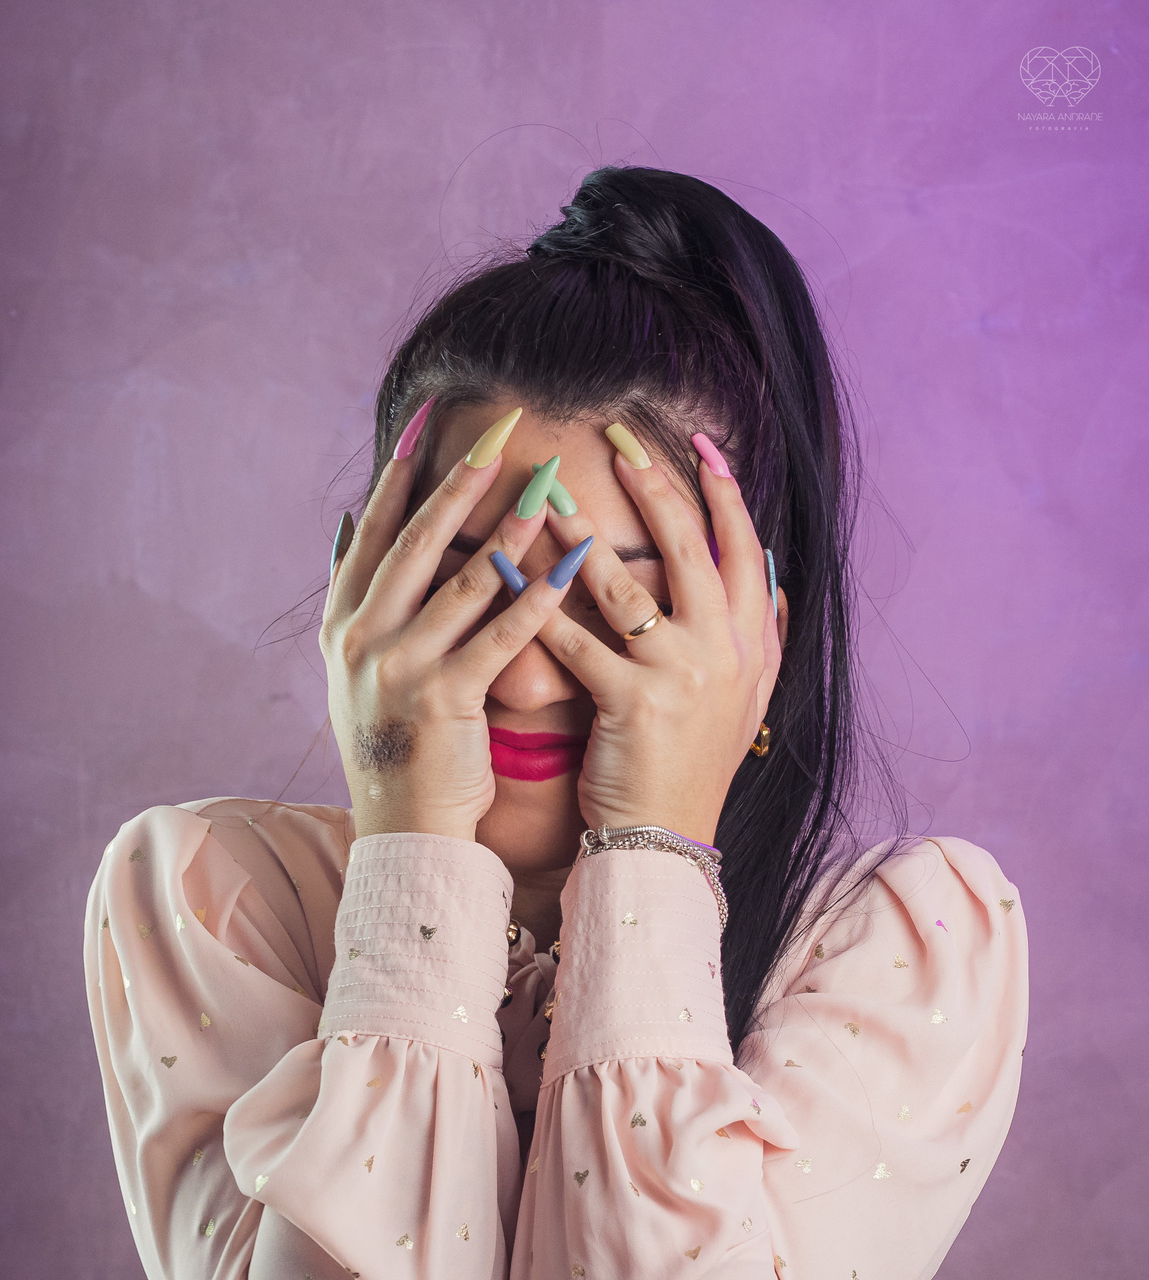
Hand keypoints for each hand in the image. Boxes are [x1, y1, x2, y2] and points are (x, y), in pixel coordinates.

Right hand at [320, 427, 571, 839]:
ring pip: (461, 582)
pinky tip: (568, 566)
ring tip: (544, 483)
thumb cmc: (396, 749)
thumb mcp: (353, 671)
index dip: (400, 477)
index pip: (372, 534)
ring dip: (507, 528)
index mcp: (341, 627)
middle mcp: (361, 641)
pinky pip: (499, 637)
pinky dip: (536, 598)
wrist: (404, 830)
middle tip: (498, 431)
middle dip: (459, 482)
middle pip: (415, 543)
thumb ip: (356, 601)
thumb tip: (346, 524)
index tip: (428, 423)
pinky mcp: (444, 700)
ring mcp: (399, 669)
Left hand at [532, 449, 782, 843]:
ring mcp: (682, 677)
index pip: (745, 549)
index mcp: (752, 645)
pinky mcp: (635, 704)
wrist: (666, 841)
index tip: (699, 445)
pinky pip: (579, 642)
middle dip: (655, 486)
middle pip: (692, 548)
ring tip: (548, 491)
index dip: (724, 493)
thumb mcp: (745, 701)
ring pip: (626, 585)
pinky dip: (539, 605)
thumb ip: (760, 637)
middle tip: (618, 438)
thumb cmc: (691, 769)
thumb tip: (772, 577)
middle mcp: (725, 652)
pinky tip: (508, 572)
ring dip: (582, 531)